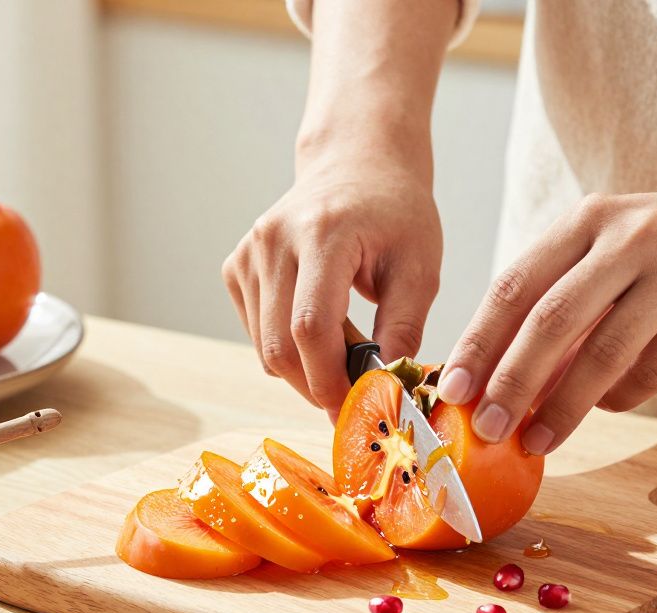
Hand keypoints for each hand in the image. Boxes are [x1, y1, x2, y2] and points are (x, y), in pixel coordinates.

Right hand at [223, 150, 441, 417]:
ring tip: (347, 347)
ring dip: (305, 367)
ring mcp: (248, 253)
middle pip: (278, 344)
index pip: (310, 325)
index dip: (329, 378)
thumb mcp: (420, 266)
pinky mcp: (236, 266)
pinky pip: (256, 332)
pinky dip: (287, 346)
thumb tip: (389, 388)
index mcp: (322, 233)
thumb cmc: (394, 211)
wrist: (356, 163)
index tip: (356, 406)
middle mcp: (273, 240)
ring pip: (264, 346)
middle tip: (354, 397)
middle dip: (315, 385)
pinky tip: (320, 325)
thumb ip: (405, 328)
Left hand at [438, 173, 656, 454]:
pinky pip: (655, 369)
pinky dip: (621, 398)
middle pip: (550, 320)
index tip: (449, 387)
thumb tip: (501, 373)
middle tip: (484, 428)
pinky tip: (606, 408)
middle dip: (509, 381)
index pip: (514, 284)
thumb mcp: (613, 246)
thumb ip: (562, 297)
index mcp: (587, 220)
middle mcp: (627, 238)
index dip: (478, 341)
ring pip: (602, 352)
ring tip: (534, 441)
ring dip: (562, 407)